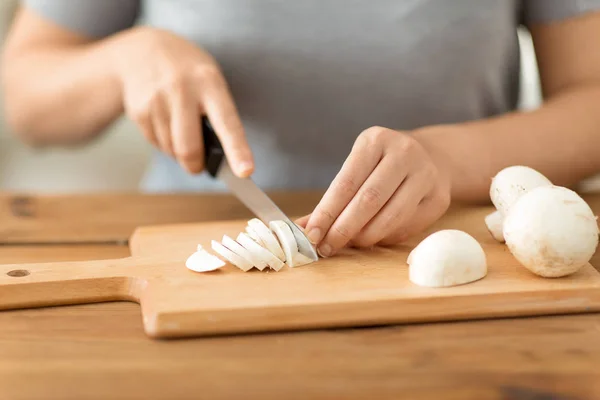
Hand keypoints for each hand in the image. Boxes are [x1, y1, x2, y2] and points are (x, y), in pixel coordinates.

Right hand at [111, 27, 252, 175]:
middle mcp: (182, 90)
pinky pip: (156, 144)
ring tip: (179, 128)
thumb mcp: (210, 81)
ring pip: (171, 150)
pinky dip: (163, 143)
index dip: (238, 151)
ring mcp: (157, 100)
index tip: (246, 173)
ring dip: (178, 152)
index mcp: (210, 83)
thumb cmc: (188, 74)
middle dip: (195, 166)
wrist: (142, 51)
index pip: (227, 124)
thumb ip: (217, 114)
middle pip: (189, 149)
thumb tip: (217, 158)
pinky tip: (164, 122)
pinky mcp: (139, 110)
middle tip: (198, 166)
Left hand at [299, 126, 450, 256]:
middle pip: (368, 200)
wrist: (431, 157)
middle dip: (343, 229)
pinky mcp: (439, 197)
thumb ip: (331, 199)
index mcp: (375, 140)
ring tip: (349, 244)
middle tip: (326, 247)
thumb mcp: (356, 168)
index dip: (327, 212)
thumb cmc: (381, 167)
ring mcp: (426, 174)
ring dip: (365, 237)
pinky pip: (407, 226)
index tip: (311, 234)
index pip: (346, 182)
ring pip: (391, 216)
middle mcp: (404, 152)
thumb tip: (303, 228)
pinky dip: (385, 238)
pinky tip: (373, 239)